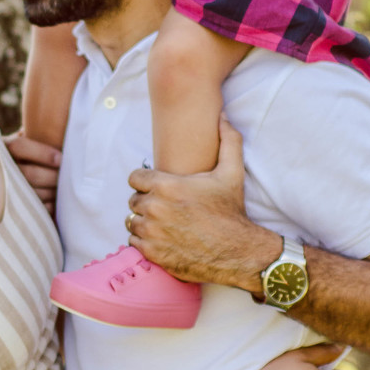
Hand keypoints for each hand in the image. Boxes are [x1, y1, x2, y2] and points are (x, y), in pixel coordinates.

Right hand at [5, 133, 60, 213]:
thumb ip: (36, 132)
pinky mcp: (9, 205)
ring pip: (31, 193)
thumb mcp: (23, 138)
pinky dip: (46, 207)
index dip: (42, 153)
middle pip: (29, 173)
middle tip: (66, 176)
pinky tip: (55, 203)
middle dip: (52, 176)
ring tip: (64, 189)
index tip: (61, 158)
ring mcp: (3, 188)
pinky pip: (31, 208)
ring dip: (51, 192)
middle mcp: (0, 167)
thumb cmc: (20, 152)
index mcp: (3, 147)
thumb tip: (60, 121)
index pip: (19, 147)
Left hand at [128, 118, 271, 287]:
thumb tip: (223, 116)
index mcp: (167, 186)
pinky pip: (134, 242)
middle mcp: (154, 208)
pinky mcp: (152, 253)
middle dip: (146, 202)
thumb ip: (228, 140)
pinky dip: (144, 241)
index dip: (145, 182)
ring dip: (144, 222)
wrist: (238, 252)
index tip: (158, 188)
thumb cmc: (232, 212)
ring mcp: (151, 232)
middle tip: (165, 207)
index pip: (134, 178)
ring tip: (162, 223)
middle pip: (134, 200)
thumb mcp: (232, 173)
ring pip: (132, 221)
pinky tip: (162, 239)